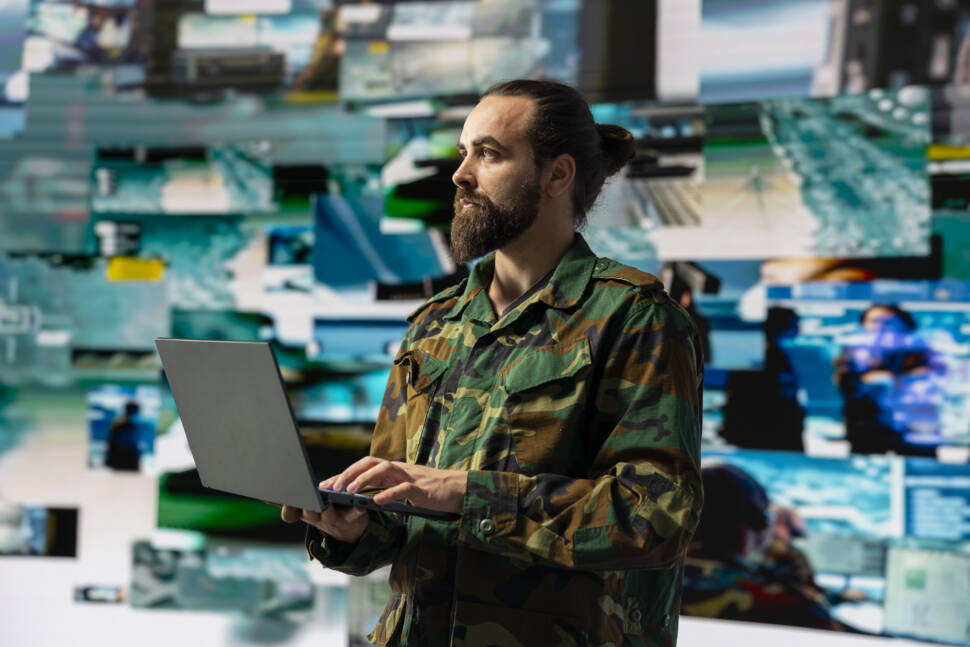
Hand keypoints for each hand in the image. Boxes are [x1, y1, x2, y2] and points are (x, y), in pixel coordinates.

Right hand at [268, 499, 368, 543]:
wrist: (349, 533)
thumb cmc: (324, 512)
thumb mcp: (304, 507)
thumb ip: (288, 501)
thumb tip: (265, 497)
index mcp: (304, 512)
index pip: (290, 514)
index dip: (287, 510)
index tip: (285, 500)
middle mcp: (317, 518)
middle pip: (309, 513)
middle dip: (307, 506)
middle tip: (304, 498)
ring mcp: (334, 520)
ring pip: (328, 515)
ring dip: (327, 509)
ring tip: (326, 503)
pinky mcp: (353, 518)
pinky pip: (354, 515)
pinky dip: (357, 510)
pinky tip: (360, 506)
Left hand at [324, 457, 466, 514]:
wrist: (459, 489)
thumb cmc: (432, 490)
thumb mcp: (405, 487)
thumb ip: (387, 486)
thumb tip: (365, 496)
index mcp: (394, 469)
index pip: (365, 465)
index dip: (345, 473)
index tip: (327, 484)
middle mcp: (400, 468)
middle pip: (370, 462)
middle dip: (349, 473)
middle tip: (333, 487)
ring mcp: (411, 476)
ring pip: (384, 470)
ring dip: (364, 479)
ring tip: (349, 491)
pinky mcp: (422, 488)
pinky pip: (403, 489)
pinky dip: (389, 494)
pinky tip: (376, 502)